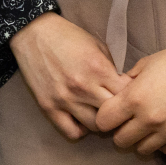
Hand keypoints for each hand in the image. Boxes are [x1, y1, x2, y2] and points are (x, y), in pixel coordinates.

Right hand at [7, 12, 130, 140]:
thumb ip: (111, 68)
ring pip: (96, 127)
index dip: (132, 96)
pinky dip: (81, 130)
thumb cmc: (67, 36)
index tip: (129, 94)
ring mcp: (65, 99)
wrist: (33, 32)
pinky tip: (81, 119)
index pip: (127, 95)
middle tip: (118, 108)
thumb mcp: (96, 45)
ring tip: (99, 113)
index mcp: (98, 68)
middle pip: (114, 114)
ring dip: (101, 122)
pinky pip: (72, 132)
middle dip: (120, 112)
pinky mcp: (49, 107)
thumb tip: (122, 88)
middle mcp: (83, 87)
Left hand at [93, 36, 165, 156]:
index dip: (105, 119)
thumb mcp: (145, 64)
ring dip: (142, 139)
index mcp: (135, 98)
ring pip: (143, 150)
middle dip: (121, 131)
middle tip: (129, 122)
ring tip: (149, 126)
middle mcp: (151, 119)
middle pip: (121, 141)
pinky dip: (163, 143)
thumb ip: (127, 82)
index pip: (104, 122)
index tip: (111, 115)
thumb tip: (116, 94)